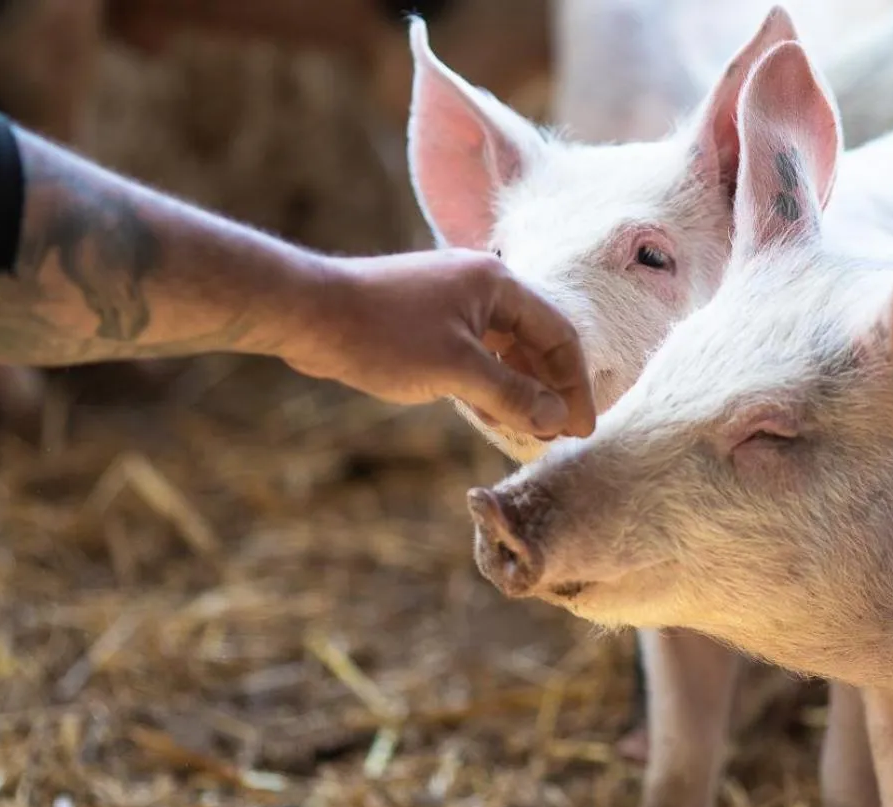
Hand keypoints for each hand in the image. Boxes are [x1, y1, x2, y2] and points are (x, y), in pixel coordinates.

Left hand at [295, 250, 595, 439]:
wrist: (310, 314)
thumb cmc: (382, 334)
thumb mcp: (456, 370)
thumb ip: (511, 395)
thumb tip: (555, 419)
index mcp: (498, 284)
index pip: (559, 334)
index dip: (575, 385)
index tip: (582, 428)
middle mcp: (482, 286)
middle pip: (536, 341)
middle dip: (550, 389)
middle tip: (560, 436)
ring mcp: (453, 302)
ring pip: (505, 350)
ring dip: (520, 390)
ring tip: (531, 432)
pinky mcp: (428, 321)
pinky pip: (475, 353)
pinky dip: (489, 383)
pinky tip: (493, 415)